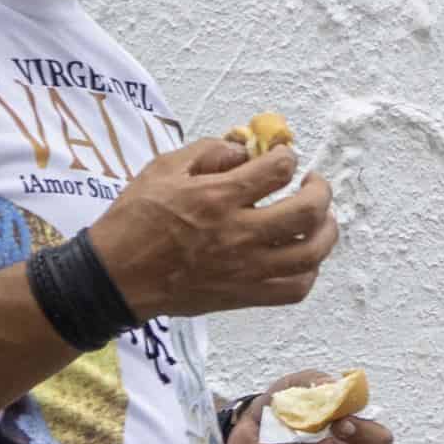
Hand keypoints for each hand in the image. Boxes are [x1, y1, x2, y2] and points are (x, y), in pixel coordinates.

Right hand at [83, 139, 335, 322]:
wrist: (116, 276)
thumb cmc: (134, 220)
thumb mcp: (162, 169)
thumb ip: (207, 152)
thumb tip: (244, 148)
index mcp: (217, 197)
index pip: (277, 170)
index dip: (287, 156)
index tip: (283, 157)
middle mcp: (239, 233)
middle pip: (307, 212)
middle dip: (320, 191)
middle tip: (314, 183)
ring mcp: (246, 268)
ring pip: (311, 253)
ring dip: (327, 232)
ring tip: (323, 219)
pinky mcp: (244, 295)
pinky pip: (295, 289)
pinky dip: (309, 272)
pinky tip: (304, 257)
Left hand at [231, 373, 393, 443]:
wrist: (249, 428)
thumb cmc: (288, 409)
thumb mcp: (301, 386)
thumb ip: (319, 382)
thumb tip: (331, 386)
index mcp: (360, 441)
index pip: (380, 443)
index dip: (366, 434)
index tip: (341, 420)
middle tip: (326, 443)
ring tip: (294, 441)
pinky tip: (278, 443)